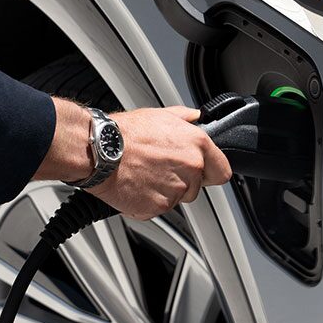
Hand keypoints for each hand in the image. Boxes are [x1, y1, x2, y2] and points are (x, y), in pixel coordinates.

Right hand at [34, 99, 231, 220]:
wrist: (100, 151)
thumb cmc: (125, 133)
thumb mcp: (160, 115)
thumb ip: (184, 118)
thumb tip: (196, 117)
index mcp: (196, 145)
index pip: (222, 171)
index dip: (211, 172)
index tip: (202, 172)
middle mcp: (191, 168)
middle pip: (197, 187)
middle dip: (182, 181)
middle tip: (159, 169)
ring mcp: (175, 190)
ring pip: (178, 198)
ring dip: (165, 191)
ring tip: (144, 174)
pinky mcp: (158, 207)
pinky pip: (159, 208)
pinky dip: (148, 201)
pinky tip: (136, 185)